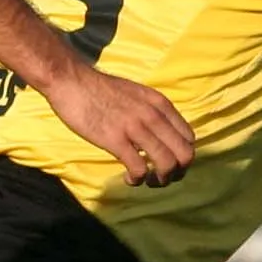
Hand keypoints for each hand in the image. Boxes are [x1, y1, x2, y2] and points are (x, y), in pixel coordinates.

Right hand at [41, 64, 195, 186]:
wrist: (71, 80)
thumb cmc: (101, 89)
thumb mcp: (137, 94)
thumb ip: (152, 111)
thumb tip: (161, 133)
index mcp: (160, 104)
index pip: (189, 137)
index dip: (183, 155)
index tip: (170, 161)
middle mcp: (153, 115)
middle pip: (185, 154)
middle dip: (178, 172)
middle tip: (162, 177)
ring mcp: (136, 128)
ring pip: (167, 164)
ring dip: (161, 180)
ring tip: (148, 181)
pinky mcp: (115, 140)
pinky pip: (138, 168)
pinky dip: (138, 179)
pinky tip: (129, 178)